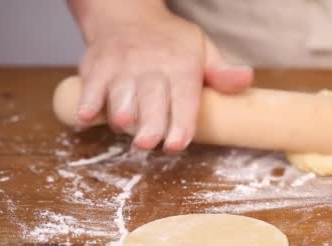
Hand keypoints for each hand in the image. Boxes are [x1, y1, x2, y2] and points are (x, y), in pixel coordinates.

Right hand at [74, 2, 251, 151]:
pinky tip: (86, 118)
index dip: (180, 122)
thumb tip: (246, 79)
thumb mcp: (201, 50)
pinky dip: (87, 103)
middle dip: (148, 123)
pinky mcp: (96, 68)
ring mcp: (121, 67)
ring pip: (119, 96)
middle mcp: (150, 66)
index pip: (182, 98)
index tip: (177, 144)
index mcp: (180, 66)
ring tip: (125, 129)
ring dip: (120, 114)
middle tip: (148, 143)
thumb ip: (221, 72)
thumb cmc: (170, 43)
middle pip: (149, 100)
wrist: (126, 15)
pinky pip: (90, 87)